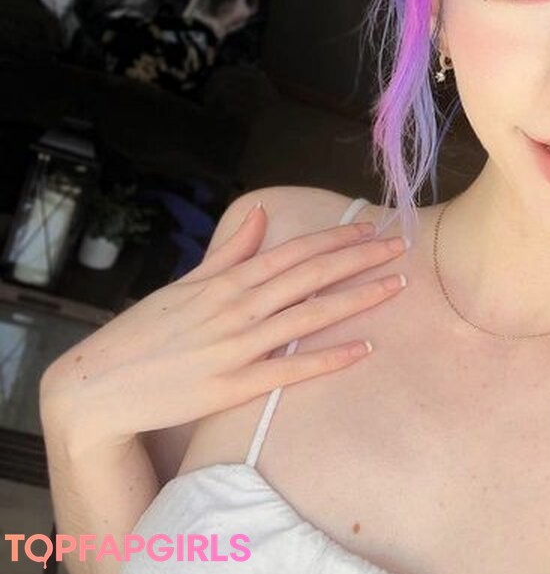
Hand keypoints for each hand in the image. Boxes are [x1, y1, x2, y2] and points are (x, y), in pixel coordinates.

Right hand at [40, 204, 407, 448]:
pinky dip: (328, 358)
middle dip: (359, 259)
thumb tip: (262, 214)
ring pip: (308, 316)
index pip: (292, 251)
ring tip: (395, 285)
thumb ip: (229, 251)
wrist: (96, 388)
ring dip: (356, 299)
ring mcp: (235, 347)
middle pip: (310, 276)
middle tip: (400, 245)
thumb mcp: (186, 285)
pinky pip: (290, 370)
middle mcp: (236, 308)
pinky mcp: (232, 387)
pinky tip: (364, 348)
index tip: (370, 226)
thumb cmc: (144, 333)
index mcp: (226, 281)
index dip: (334, 238)